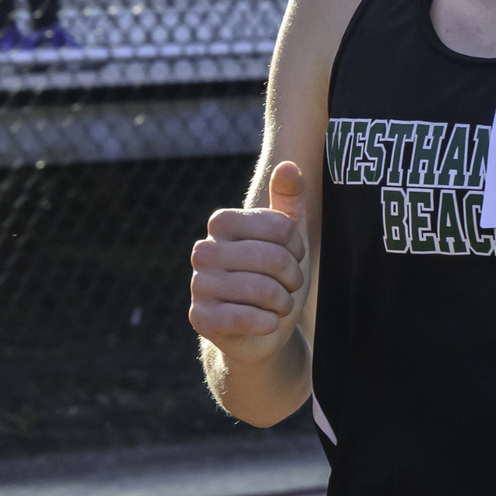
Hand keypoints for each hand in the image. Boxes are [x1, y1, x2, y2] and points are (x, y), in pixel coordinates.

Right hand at [190, 162, 309, 372]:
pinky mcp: (199, 318)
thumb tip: (288, 165)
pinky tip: (266, 322)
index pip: (278, 226)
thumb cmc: (276, 277)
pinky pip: (246, 317)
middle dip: (293, 277)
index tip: (294, 258)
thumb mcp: (289, 238)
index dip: (297, 247)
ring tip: (279, 304)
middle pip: (272, 258)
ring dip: (283, 302)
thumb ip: (289, 199)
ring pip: (262, 289)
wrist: (262, 329)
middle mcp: (203, 250)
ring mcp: (198, 284)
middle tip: (290, 287)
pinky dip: (268, 323)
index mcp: (222, 223)